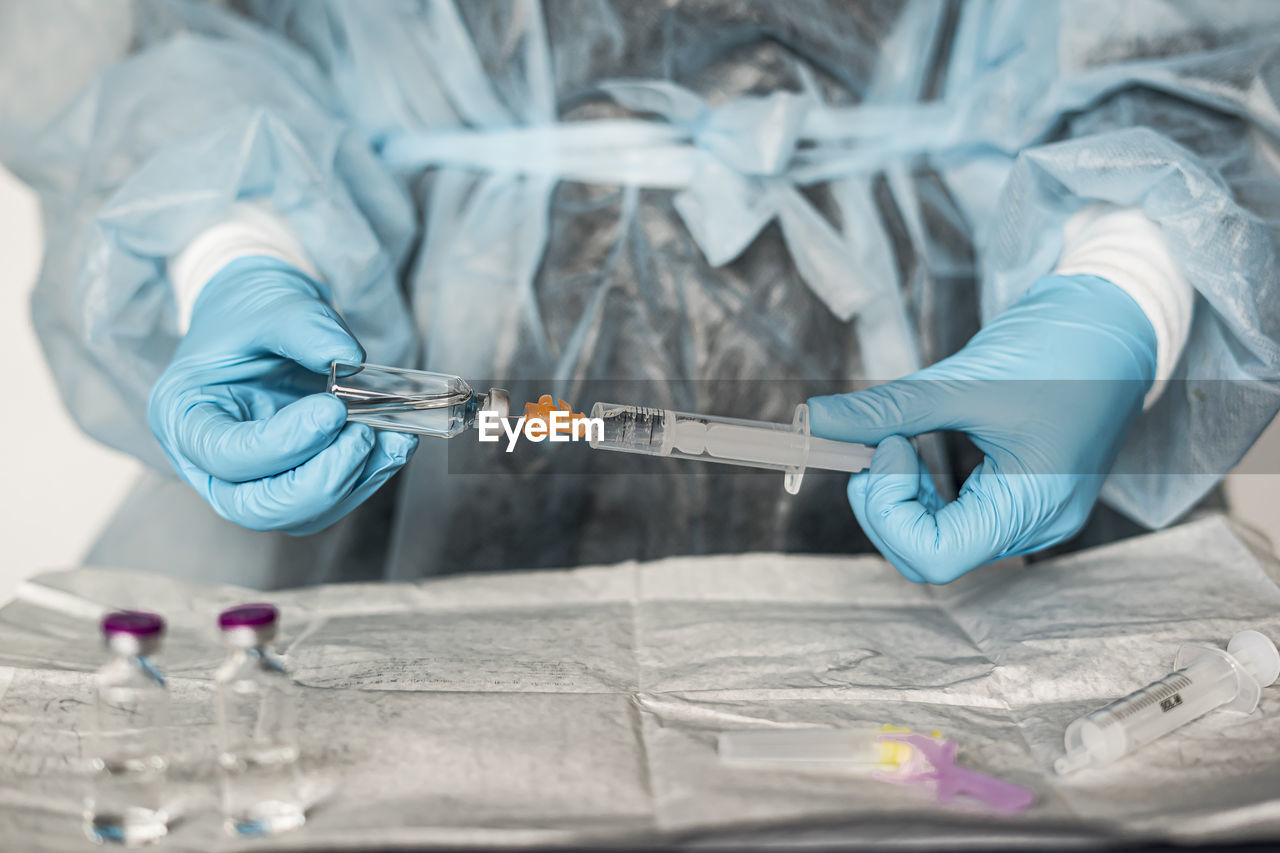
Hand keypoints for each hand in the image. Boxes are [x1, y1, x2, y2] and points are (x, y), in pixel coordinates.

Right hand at [148, 256, 416, 533]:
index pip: (226, 456)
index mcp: (185, 416)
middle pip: (259, 507)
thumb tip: (348, 357)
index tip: (332, 409)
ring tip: (388, 434)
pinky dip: (370, 476)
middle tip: (362, 434)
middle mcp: (210, 463)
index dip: (284, 443)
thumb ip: (305, 327)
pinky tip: (394, 442)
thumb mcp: (271, 304)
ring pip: (302, 514)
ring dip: (354, 480)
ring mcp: (253, 480)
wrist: (264, 321)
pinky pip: (332, 500)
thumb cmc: (251, 315)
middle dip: (321, 479)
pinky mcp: (295, 482)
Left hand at [808, 274, 1157, 582]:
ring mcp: (1027, 516)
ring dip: (898, 496)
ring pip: (934, 538)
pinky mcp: (1018, 498)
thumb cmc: (1063, 350)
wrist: (1117, 325)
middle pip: (926, 553)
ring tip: (899, 438)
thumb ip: (887, 409)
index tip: (891, 445)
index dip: (892, 509)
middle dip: (885, 502)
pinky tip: (917, 449)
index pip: (933, 556)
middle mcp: (1034, 525)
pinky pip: (952, 516)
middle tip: (880, 441)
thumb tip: (815, 421)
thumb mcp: (966, 379)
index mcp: (1032, 507)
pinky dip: (919, 489)